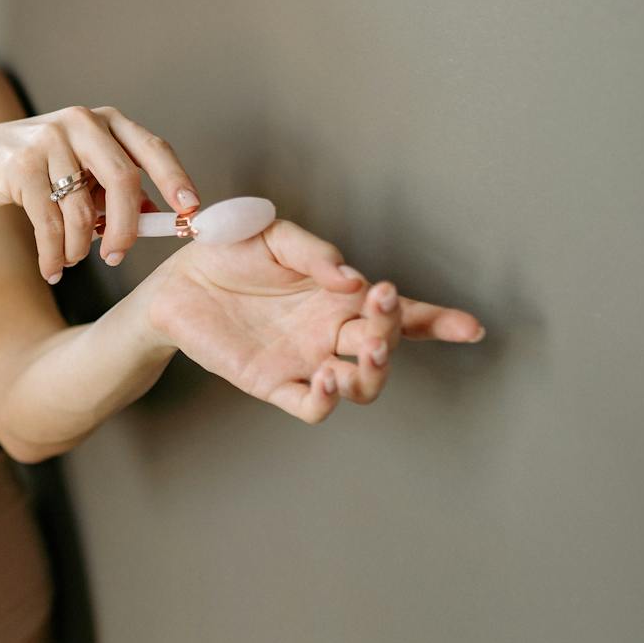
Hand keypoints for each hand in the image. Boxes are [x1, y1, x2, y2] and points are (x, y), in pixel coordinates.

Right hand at [0, 106, 199, 281]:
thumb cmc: (38, 168)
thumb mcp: (82, 170)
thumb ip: (116, 190)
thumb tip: (160, 218)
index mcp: (106, 121)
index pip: (152, 149)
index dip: (175, 180)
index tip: (190, 211)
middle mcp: (82, 122)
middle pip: (124, 180)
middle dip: (127, 227)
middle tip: (118, 256)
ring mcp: (50, 140)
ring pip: (83, 209)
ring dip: (80, 247)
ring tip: (71, 260)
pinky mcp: (21, 165)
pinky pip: (50, 223)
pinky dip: (54, 254)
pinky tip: (52, 269)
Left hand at [144, 218, 485, 422]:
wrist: (172, 281)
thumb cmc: (227, 252)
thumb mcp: (273, 235)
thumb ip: (315, 254)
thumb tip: (351, 280)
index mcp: (340, 297)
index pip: (401, 314)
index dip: (438, 321)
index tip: (471, 327)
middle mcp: (330, 333)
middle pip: (385, 347)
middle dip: (394, 333)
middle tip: (381, 306)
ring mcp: (305, 361)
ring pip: (361, 386)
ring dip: (371, 375)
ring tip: (361, 354)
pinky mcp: (272, 384)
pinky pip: (311, 407)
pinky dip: (326, 400)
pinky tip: (324, 377)